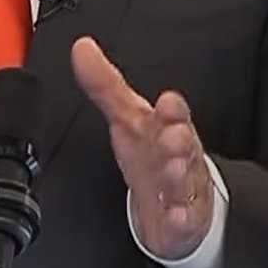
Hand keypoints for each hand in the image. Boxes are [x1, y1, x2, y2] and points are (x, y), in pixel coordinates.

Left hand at [71, 37, 213, 261]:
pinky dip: (180, 218)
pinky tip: (175, 216)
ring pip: (185, 180)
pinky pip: (184, 220)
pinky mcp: (182, 220)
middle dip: (180, 140)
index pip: (173, 113)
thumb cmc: (151, 151)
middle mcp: (179, 155)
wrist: (175, 199)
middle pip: (184, 145)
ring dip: (180, 175)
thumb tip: (81, 47)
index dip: (172, 108)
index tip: (168, 101)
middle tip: (172, 137)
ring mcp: (183, 188)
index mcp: (165, 127)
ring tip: (173, 169)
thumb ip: (105, 84)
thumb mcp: (127, 117)